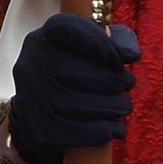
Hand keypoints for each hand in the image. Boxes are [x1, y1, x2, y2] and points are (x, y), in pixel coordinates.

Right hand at [9, 14, 140, 163]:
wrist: (38, 109)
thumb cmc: (74, 70)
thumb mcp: (90, 46)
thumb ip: (116, 40)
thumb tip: (131, 55)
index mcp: (44, 38)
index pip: (71, 30)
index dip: (101, 44)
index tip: (119, 59)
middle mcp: (32, 65)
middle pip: (89, 73)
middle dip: (119, 81)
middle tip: (126, 84)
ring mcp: (34, 101)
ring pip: (90, 106)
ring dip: (117, 107)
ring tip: (122, 106)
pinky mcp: (41, 131)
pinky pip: (87, 132)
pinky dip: (107, 130)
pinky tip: (113, 127)